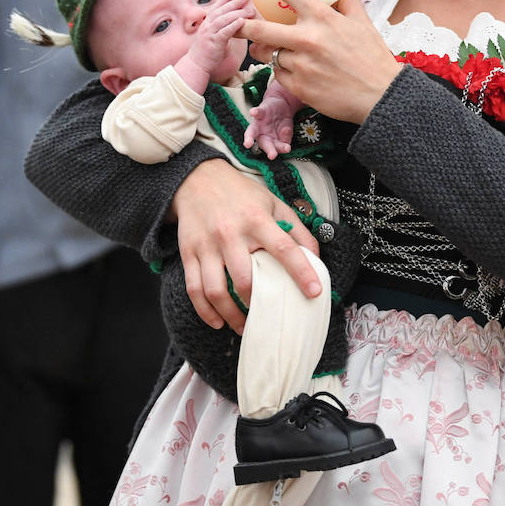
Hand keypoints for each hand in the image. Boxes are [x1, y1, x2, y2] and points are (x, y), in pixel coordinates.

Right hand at [172, 160, 320, 334]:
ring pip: (216, 290)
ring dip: (232, 315)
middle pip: (245, 279)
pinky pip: (194, 289)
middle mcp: (230, 233)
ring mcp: (206, 245)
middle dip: (258, 304)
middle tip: (269, 316)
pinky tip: (218, 321)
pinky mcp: (188, 253)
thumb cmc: (241, 195)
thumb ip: (296, 229)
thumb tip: (316, 259)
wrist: (196, 179)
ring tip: (245, 326)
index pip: (283, 248)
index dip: (300, 272)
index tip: (313, 292)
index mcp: (256, 219)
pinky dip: (206, 311)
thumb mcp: (273, 202)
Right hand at [178, 0, 255, 84]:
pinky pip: (224, 32)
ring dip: (237, 13)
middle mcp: (207, 25)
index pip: (217, 6)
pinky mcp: (213, 43)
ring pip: (224, 19)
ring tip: (249, 9)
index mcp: (207, 23)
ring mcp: (209, 33)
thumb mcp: (213, 36)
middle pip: (222, 10)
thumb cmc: (206, 52)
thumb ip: (221, 28)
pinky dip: (233, 26)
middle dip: (234, 2)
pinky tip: (242, 21)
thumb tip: (235, 21)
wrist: (195, 65)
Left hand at [239, 0, 401, 123]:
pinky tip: (298, 71)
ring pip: (269, 53)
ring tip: (275, 50)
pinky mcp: (298, 88)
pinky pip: (278, 74)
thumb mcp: (363, 21)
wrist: (381, 97)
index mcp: (322, 17)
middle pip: (258, 28)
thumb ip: (346, 0)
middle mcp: (307, 39)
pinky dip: (283, 71)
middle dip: (243, 26)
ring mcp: (301, 65)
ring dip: (268, 51)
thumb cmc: (373, 58)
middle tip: (239, 24)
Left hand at [243, 95, 294, 158]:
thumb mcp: (287, 132)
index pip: (269, 148)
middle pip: (262, 142)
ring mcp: (260, 122)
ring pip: (253, 130)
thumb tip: (287, 144)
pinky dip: (255, 112)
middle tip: (272, 155)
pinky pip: (258, 112)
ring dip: (250, 137)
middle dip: (267, 149)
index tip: (273, 157)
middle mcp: (262, 133)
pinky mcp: (262, 110)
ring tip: (247, 144)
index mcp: (269, 140)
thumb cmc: (283, 122)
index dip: (271, 152)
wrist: (283, 103)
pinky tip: (253, 112)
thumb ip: (286, 138)